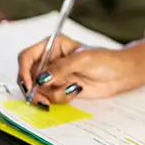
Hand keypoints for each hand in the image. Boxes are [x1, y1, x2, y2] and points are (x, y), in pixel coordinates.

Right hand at [16, 35, 144, 106]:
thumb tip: (42, 77)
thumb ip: (63, 67)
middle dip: (35, 89)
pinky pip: (50, 98)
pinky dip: (61, 98)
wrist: (120, 75)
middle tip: (43, 99)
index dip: (24, 71)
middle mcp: (50, 60)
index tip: (30, 85)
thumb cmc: (105, 60)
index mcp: (53, 45)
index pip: (27, 56)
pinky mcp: (59, 88)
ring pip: (38, 90)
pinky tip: (76, 91)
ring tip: (72, 89)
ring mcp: (54, 75)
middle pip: (27, 76)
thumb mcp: (84, 59)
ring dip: (52, 94)